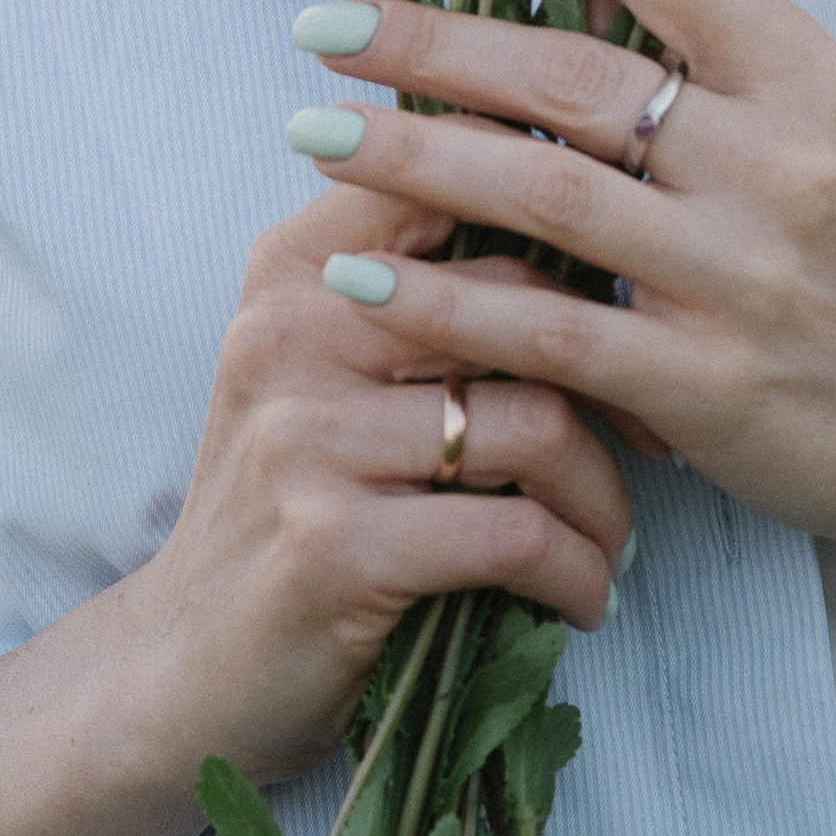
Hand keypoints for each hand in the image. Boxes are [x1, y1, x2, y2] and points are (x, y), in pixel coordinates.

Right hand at [114, 169, 630, 794]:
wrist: (185, 665)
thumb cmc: (299, 502)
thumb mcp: (326, 368)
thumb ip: (421, 287)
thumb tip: (586, 209)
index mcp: (300, 266)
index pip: (459, 170)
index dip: (571, 218)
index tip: (627, 301)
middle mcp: (294, 332)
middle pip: (522, 304)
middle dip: (616, 379)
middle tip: (651, 436)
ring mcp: (308, 440)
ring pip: (536, 424)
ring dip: (603, 499)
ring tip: (612, 541)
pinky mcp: (334, 548)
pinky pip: (514, 534)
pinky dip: (575, 572)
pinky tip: (582, 599)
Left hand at [292, 0, 835, 568]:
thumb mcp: (835, 122)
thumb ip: (719, 49)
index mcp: (811, 74)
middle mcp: (780, 161)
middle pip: (574, 72)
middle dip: (431, 42)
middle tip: (322, 24)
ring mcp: (739, 275)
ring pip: (543, 195)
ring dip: (410, 158)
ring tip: (310, 130)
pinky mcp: (703, 385)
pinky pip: (545, 331)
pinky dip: (440, 300)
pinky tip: (355, 279)